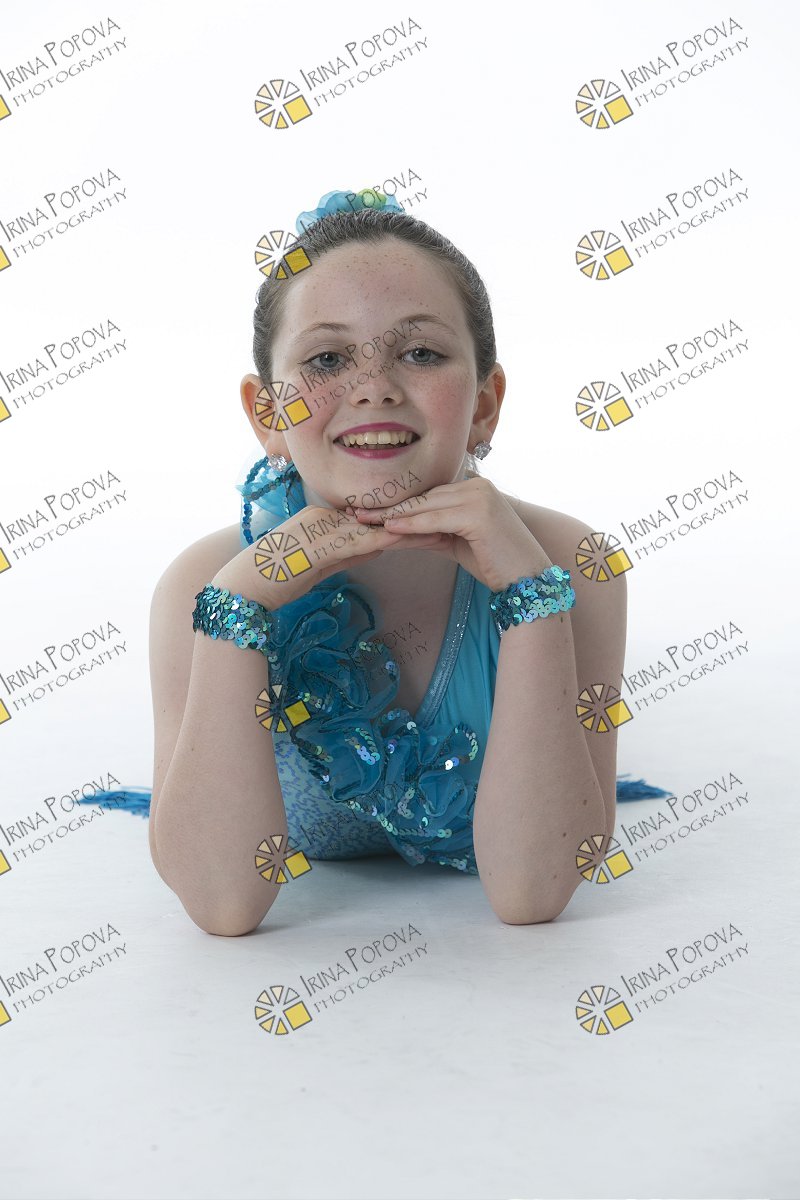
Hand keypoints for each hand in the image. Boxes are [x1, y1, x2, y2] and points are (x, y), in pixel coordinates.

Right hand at [214, 501, 445, 608]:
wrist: (247, 589)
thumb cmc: (278, 581)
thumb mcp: (321, 564)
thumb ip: (349, 552)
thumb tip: (380, 547)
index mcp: (324, 518)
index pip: (370, 516)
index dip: (400, 517)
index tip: (429, 517)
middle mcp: (323, 517)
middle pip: (375, 517)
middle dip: (408, 519)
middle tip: (442, 518)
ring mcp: (319, 528)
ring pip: (370, 526)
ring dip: (403, 528)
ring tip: (436, 528)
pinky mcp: (317, 544)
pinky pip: (356, 540)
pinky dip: (382, 540)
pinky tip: (405, 539)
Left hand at [354, 477, 552, 593]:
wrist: (526, 580)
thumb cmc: (494, 563)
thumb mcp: (455, 543)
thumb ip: (429, 532)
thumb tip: (396, 530)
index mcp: (474, 488)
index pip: (429, 496)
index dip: (399, 505)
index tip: (370, 511)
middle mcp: (477, 485)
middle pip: (425, 498)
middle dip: (391, 508)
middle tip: (359, 512)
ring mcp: (479, 496)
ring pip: (427, 507)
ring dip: (395, 515)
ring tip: (366, 520)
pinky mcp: (478, 513)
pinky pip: (436, 519)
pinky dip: (411, 524)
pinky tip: (390, 528)